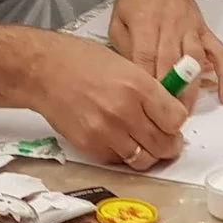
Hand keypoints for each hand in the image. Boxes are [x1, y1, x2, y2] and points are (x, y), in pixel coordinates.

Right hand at [29, 33, 190, 170]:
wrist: (44, 71)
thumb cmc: (82, 62)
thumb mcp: (126, 65)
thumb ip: (150, 90)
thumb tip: (169, 111)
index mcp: (138, 86)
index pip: (176, 119)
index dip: (177, 123)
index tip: (173, 122)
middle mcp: (124, 111)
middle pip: (165, 144)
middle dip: (170, 145)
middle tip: (168, 141)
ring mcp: (106, 132)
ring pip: (144, 159)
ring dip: (149, 154)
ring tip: (145, 144)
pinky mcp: (90, 146)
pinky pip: (119, 161)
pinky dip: (124, 155)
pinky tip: (120, 141)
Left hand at [109, 0, 222, 108]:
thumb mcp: (119, 19)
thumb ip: (125, 48)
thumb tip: (133, 80)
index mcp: (145, 23)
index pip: (145, 59)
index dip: (146, 85)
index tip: (143, 109)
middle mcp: (170, 27)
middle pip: (170, 66)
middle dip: (167, 95)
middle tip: (163, 121)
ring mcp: (191, 29)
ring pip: (193, 64)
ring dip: (190, 91)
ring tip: (185, 114)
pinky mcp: (205, 31)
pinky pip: (219, 54)